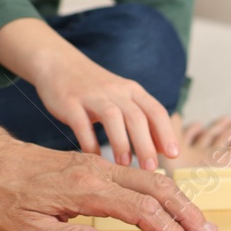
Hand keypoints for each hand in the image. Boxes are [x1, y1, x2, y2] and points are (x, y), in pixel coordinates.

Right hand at [0, 17, 176, 167]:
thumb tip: (163, 149)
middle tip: (151, 168)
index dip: (166, 132)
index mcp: (131, 90)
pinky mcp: (69, 101)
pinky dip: (89, 142)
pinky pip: (81, 124)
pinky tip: (94, 158)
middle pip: (136, 117)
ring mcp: (91, 95)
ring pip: (112, 117)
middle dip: (146, 144)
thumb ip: (141, 118)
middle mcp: (115, 91)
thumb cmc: (94, 87)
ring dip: (120, 142)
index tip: (173, 155)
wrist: (58, 62)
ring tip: (125, 164)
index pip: (155, 110)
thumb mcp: (121, 96)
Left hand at [0, 106, 216, 230]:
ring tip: (198, 223)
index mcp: (84, 187)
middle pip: (155, 186)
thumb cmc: (5, 196)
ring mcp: (96, 164)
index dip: (167, 229)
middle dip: (186, 211)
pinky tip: (170, 204)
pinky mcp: (93, 165)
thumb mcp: (27, 228)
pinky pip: (135, 174)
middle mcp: (96, 170)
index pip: (139, 208)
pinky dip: (160, 189)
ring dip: (178, 199)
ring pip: (148, 177)